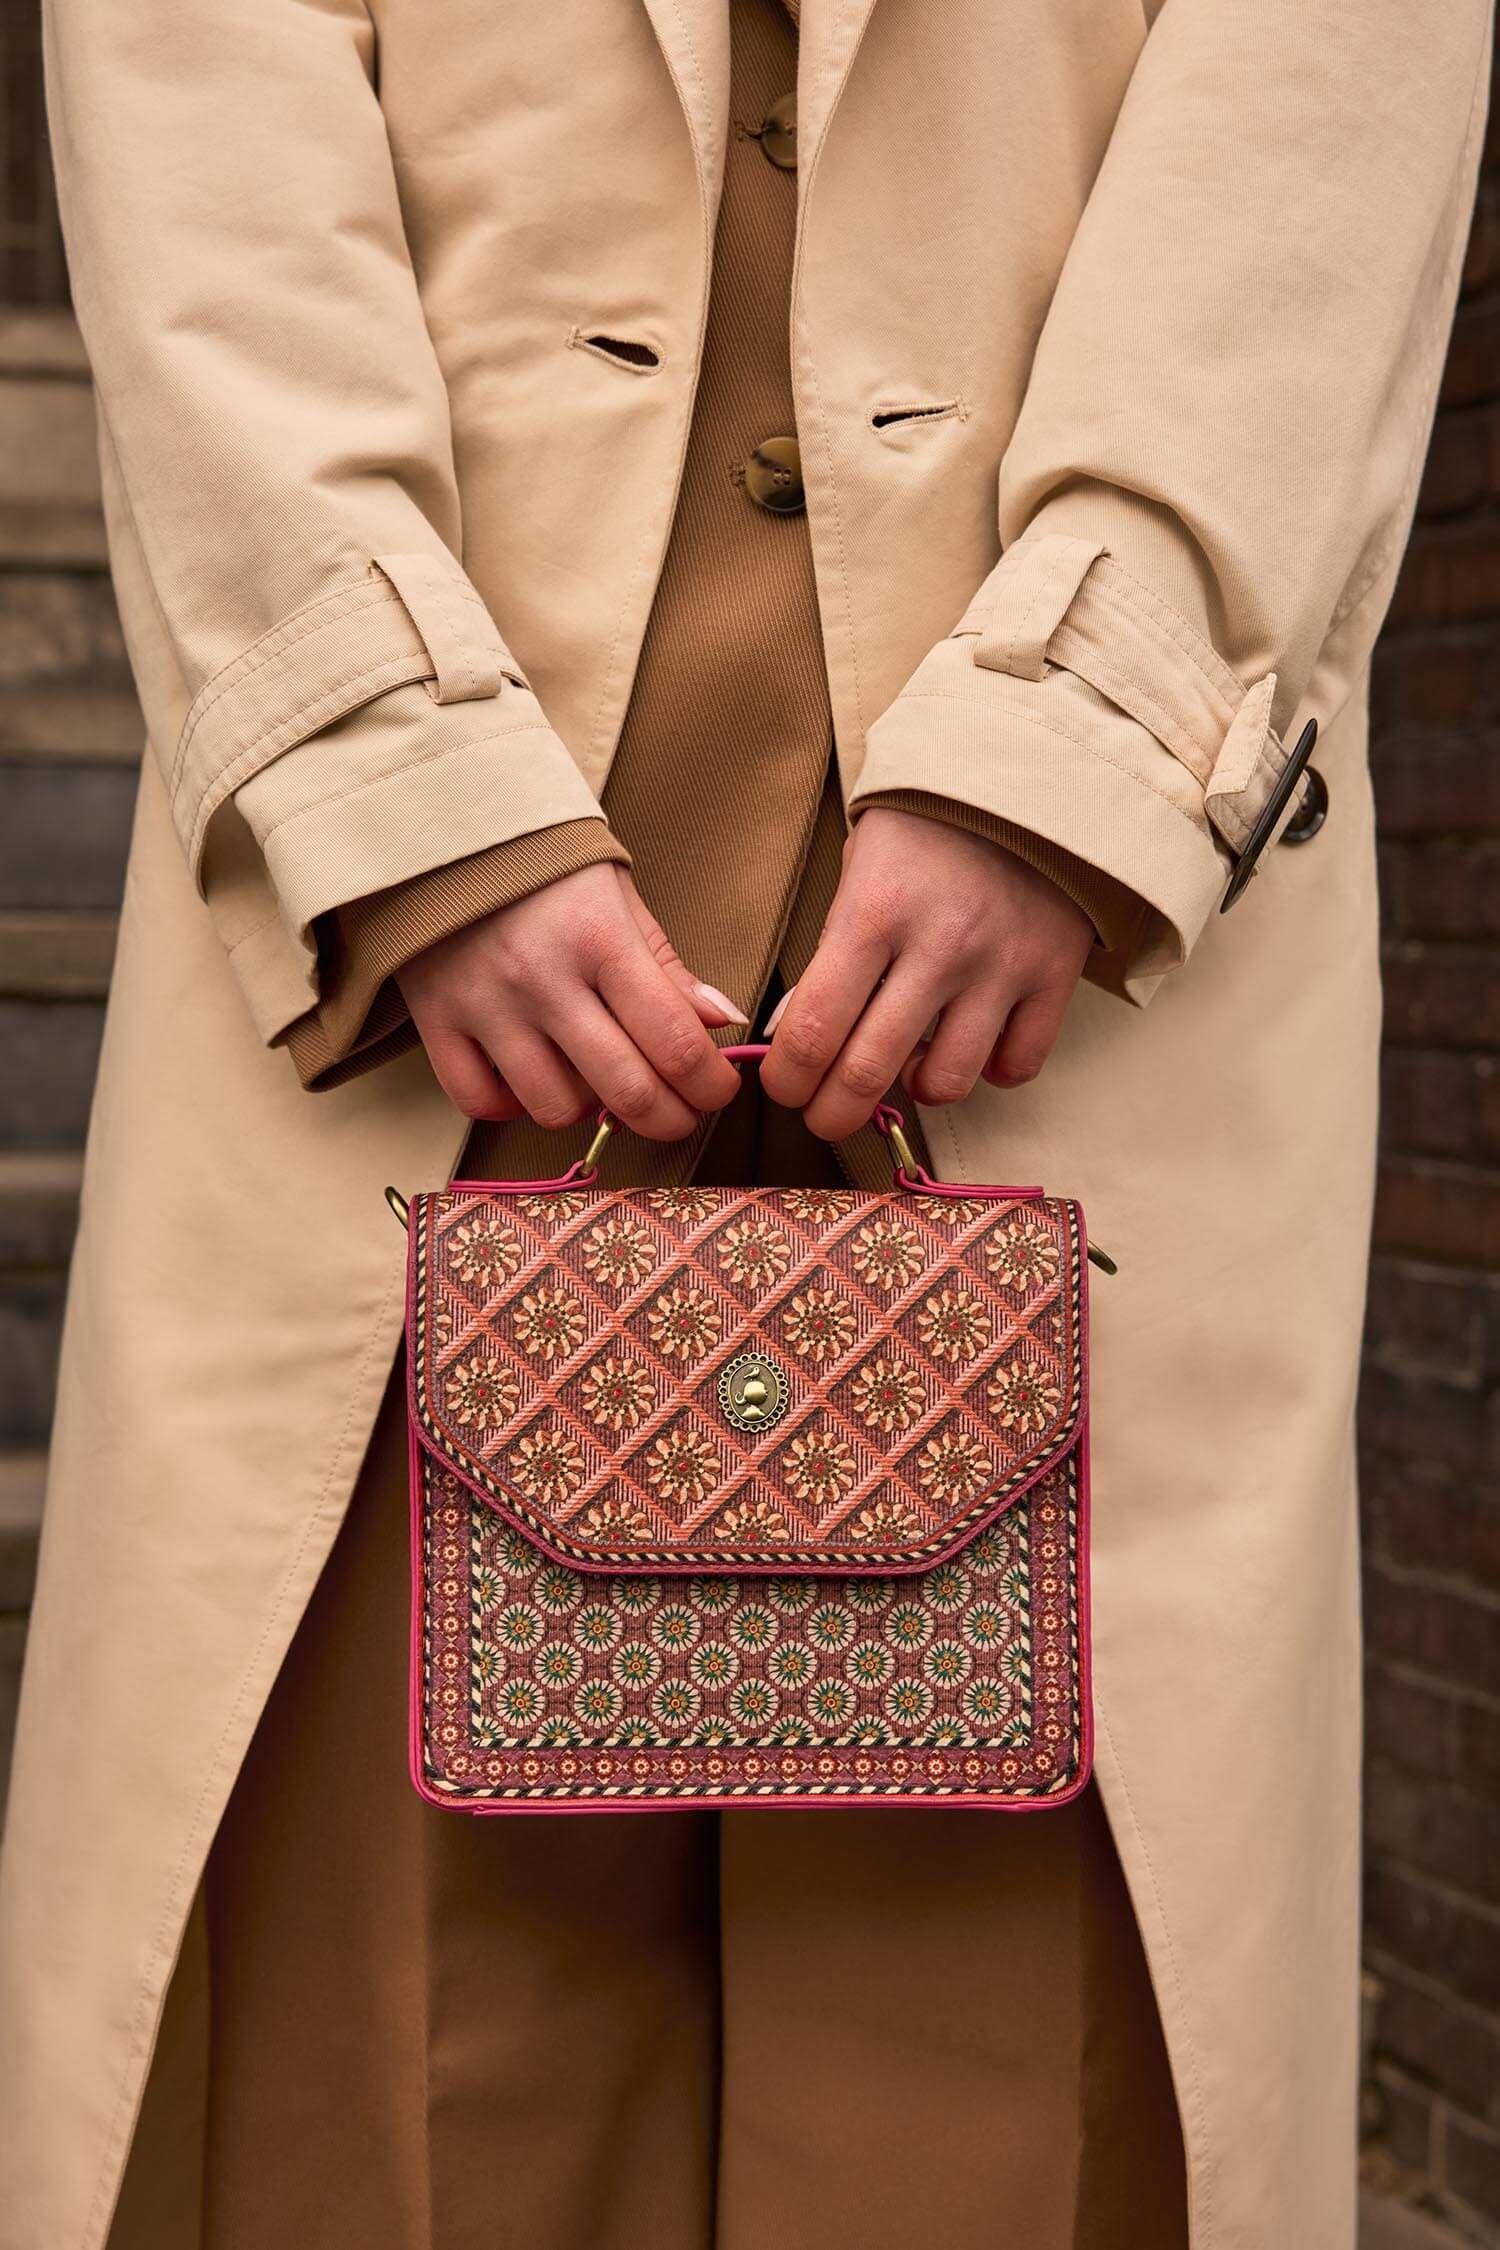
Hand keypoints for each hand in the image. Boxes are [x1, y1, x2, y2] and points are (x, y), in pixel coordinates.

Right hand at [398, 864, 744, 1138]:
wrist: (443, 825)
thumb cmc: (543, 863)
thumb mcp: (617, 896)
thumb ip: (666, 966)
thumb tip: (721, 1021)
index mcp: (601, 938)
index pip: (676, 1043)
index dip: (711, 1085)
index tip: (717, 1090)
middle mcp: (543, 978)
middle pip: (627, 1090)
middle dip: (670, 1118)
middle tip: (679, 1113)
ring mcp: (485, 1004)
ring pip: (555, 1107)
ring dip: (589, 1109)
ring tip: (594, 1079)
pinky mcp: (436, 1019)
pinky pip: (478, 1101)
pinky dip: (511, 1105)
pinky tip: (530, 1079)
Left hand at [761, 808, 1091, 1140]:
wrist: (1029, 773)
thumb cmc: (927, 826)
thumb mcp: (860, 870)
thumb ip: (830, 953)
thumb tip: (794, 1036)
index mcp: (874, 912)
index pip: (812, 1031)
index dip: (787, 1079)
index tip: (784, 1087)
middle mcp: (939, 947)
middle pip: (867, 1072)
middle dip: (831, 1112)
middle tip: (822, 1113)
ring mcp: (1001, 966)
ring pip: (946, 1083)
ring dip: (914, 1090)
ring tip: (905, 1068)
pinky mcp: (1053, 976)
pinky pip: (1016, 1065)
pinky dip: (990, 1070)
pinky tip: (972, 1044)